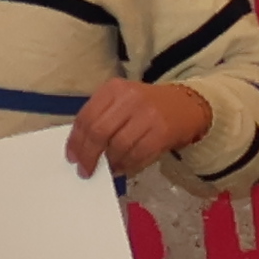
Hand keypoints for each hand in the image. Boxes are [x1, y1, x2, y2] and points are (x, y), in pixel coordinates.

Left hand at [64, 77, 211, 176]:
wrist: (187, 104)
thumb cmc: (146, 106)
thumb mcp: (121, 102)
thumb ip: (101, 118)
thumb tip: (79, 148)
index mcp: (114, 89)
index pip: (86, 117)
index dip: (75, 141)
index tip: (71, 157)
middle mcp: (130, 99)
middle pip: (99, 132)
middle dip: (88, 155)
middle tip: (84, 169)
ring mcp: (148, 114)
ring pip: (118, 145)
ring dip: (109, 162)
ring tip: (106, 168)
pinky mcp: (163, 132)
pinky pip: (138, 154)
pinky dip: (127, 164)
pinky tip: (122, 167)